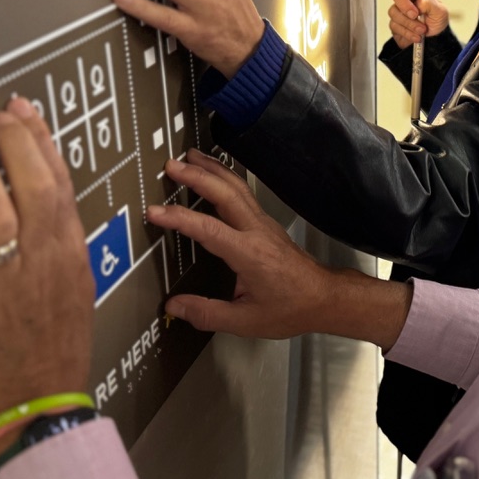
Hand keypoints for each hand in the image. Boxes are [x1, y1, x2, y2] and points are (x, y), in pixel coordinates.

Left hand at [0, 99, 94, 444]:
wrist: (37, 412)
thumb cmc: (52, 353)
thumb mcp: (74, 291)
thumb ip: (58, 245)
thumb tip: (42, 197)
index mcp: (69, 259)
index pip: (60, 187)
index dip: (42, 144)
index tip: (25, 114)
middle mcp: (42, 267)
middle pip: (33, 190)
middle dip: (15, 144)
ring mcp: (4, 289)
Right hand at [151, 151, 412, 350]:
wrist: (324, 297)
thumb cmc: (288, 310)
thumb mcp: (246, 321)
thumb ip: (208, 314)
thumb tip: (172, 305)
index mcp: (248, 254)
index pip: (209, 229)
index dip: (180, 218)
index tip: (154, 210)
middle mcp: (256, 230)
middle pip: (226, 193)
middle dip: (198, 176)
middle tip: (171, 165)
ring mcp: (263, 223)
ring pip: (236, 187)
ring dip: (212, 169)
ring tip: (189, 156)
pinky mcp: (266, 223)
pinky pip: (242, 193)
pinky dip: (223, 178)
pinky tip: (213, 174)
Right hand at [388, 0, 448, 48]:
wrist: (433, 39)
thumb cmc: (436, 20)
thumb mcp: (441, 12)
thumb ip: (431, 4)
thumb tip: (420, 1)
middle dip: (404, 3)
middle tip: (415, 14)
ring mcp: (398, 9)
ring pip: (394, 11)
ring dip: (409, 23)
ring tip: (422, 29)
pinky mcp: (394, 23)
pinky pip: (394, 25)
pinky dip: (407, 32)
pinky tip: (416, 35)